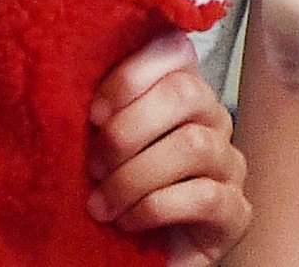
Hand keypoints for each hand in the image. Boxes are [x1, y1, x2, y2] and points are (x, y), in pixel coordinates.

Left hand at [86, 32, 246, 266]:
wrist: (131, 257)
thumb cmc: (110, 196)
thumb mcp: (95, 149)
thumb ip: (96, 115)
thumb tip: (61, 83)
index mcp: (178, 95)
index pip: (175, 51)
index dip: (132, 74)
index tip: (93, 113)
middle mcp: (212, 121)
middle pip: (186, 92)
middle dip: (127, 131)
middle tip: (93, 167)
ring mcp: (230, 165)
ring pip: (194, 145)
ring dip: (133, 177)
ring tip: (102, 206)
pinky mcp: (236, 212)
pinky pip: (206, 196)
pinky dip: (155, 208)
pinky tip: (130, 222)